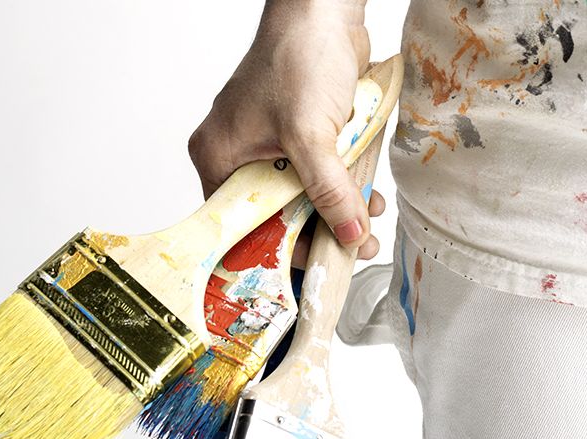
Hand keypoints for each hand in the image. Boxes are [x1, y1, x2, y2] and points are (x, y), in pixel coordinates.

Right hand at [187, 0, 379, 260]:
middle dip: (317, 229)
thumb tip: (351, 234)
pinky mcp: (296, 133)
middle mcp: (236, 154)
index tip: (314, 265)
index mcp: (218, 158)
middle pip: (273, 213)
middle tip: (353, 245)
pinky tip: (366, 189)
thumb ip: (330, 190)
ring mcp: (266, 143)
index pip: (239, 225)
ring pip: (299, 194)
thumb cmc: (298, 56)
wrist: (324, 9)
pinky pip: (315, 172)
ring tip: (368, 218)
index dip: (276, 250)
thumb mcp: (312, 135)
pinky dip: (340, 182)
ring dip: (335, 208)